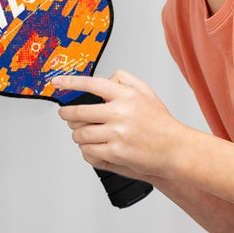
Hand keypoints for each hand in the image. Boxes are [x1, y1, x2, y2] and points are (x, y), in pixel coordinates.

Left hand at [56, 69, 185, 179]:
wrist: (176, 150)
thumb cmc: (160, 123)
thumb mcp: (146, 92)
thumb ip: (124, 80)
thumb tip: (104, 79)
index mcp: (126, 95)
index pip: (91, 84)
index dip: (70, 82)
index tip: (57, 82)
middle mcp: (120, 113)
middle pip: (78, 112)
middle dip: (67, 114)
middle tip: (66, 115)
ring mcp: (117, 134)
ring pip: (80, 133)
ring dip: (77, 134)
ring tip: (83, 133)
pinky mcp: (116, 153)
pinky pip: (88, 150)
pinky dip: (86, 149)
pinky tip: (92, 146)